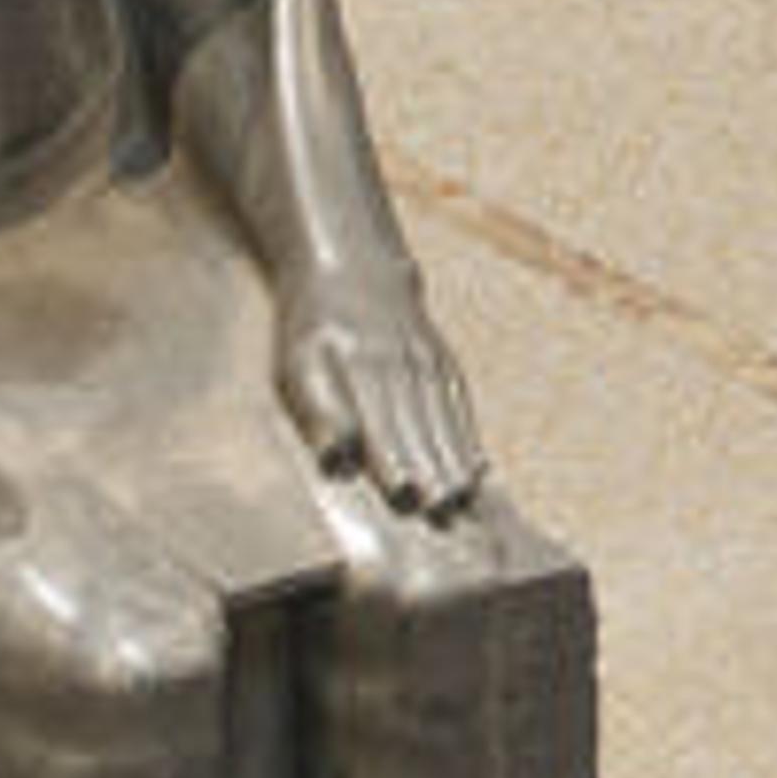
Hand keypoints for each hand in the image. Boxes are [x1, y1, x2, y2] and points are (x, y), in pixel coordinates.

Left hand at [275, 276, 483, 518]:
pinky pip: (458, 402)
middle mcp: (395, 360)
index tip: (403, 494)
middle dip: (429, 468)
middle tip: (442, 510)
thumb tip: (336, 460)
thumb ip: (317, 411)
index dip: (391, 458)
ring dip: (453, 460)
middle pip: (415, 424)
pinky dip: (469, 436)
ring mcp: (424, 357)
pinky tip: (478, 468)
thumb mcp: (298, 363)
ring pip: (441, 416)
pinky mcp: (443, 359)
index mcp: (353, 363)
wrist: (353, 267)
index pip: (376, 419)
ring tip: (462, 498)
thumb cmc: (314, 329)